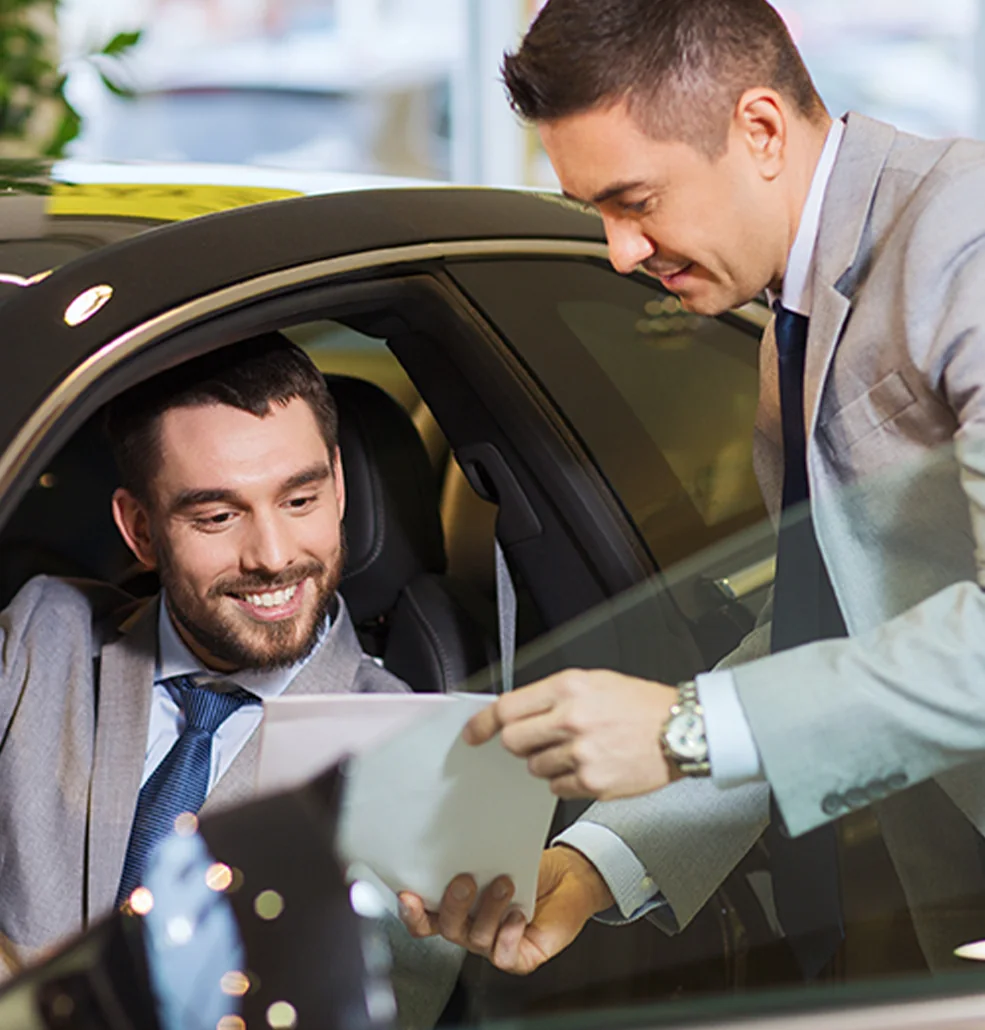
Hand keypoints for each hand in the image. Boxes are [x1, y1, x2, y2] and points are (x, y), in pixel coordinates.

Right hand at [398, 846, 614, 974]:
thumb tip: (447, 840)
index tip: (408, 895)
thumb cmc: (527, 869)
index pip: (425, 919)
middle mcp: (472, 929)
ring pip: (477, 938)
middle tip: (464, 881)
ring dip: (489, 909)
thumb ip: (470, 860)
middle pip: (448, 928)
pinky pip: (504, 955)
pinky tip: (518, 916)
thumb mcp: (495, 859)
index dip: (413, 913)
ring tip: (504, 885)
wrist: (567, 877)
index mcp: (459, 909)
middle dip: (453, 904)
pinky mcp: (520, 957)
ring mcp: (494, 945)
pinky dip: (508, 935)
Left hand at [464, 669, 678, 799]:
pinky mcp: (592, 782)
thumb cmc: (640, 705)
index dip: (483, 723)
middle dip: (519, 743)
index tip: (473, 733)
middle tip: (538, 739)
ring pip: (534, 766)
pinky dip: (565, 779)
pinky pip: (556, 787)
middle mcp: (571, 719)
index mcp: (568, 688)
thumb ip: (552, 696)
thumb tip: (516, 712)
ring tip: (576, 749)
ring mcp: (581, 753)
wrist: (682, 730)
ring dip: (546, 761)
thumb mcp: (594, 682)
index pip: (507, 708)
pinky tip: (588, 765)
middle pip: (513, 741)